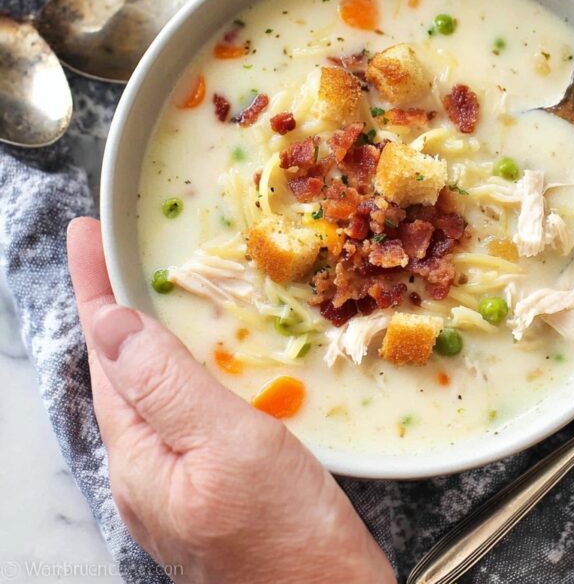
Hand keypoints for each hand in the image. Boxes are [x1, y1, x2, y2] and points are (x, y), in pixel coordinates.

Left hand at [67, 217, 393, 583]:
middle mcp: (148, 467)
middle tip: (118, 254)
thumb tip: (113, 324)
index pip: (105, 351)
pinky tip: (205, 359)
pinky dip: (185, 368)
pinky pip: (183, 410)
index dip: (93, 288)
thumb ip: (169, 386)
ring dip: (148, 334)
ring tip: (153, 291)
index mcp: (141, 453)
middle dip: (114, 306)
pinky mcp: (210, 486)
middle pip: (120, 369)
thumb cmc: (288, 539)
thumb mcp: (229, 449)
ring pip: (152, 389)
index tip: (85, 235)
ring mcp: (177, 480)